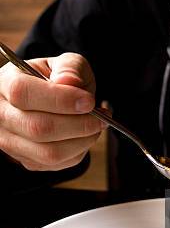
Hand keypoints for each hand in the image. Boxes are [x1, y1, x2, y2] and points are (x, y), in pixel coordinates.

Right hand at [0, 52, 106, 170]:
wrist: (45, 98)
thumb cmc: (53, 79)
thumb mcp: (63, 63)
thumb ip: (69, 67)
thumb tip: (70, 81)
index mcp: (5, 83)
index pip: (24, 93)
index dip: (61, 100)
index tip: (89, 101)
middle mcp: (1, 115)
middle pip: (38, 128)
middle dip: (79, 124)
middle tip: (101, 117)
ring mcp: (10, 142)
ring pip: (49, 152)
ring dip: (82, 141)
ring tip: (97, 125)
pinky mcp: (25, 160)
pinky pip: (57, 164)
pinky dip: (79, 151)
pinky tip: (85, 135)